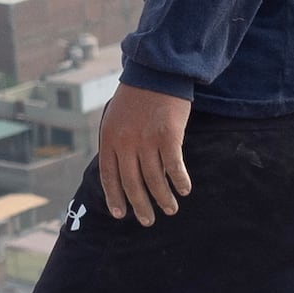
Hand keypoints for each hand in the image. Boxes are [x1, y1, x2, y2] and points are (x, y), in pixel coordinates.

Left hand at [92, 84, 196, 227]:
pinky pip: (174, 166)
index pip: (109, 176)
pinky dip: (179, 180)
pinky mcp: (169, 136)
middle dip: (140, 205)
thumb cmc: (136, 97)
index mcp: (109, 139)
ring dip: (163, 198)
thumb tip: (119, 170)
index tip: (120, 215)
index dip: (115, 197)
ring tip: (170, 209)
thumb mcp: (115, 118)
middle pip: (132, 183)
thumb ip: (116, 143)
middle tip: (148, 221)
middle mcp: (125, 143)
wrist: (156, 72)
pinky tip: (184, 190)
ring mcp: (147, 140)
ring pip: (154, 179)